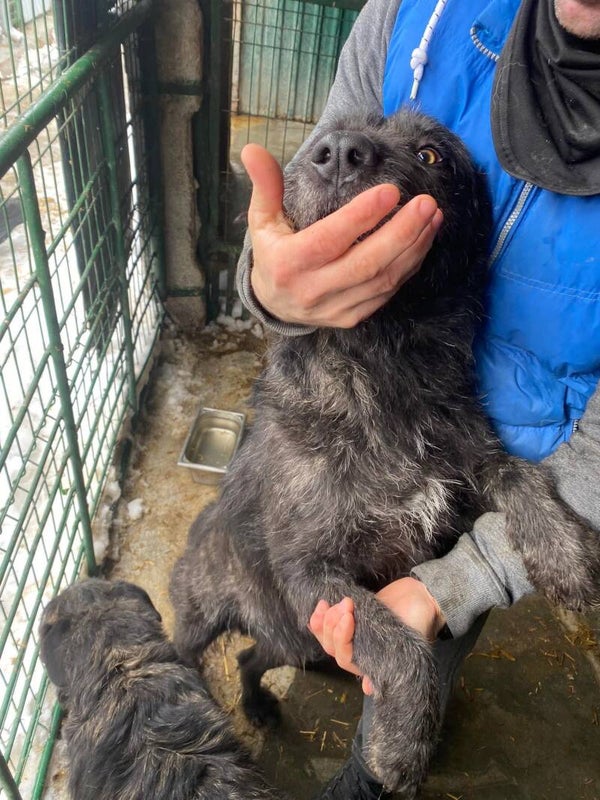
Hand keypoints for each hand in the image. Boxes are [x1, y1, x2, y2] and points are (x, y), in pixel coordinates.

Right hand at [241, 143, 442, 327]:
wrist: (275, 305)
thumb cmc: (273, 254)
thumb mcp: (261, 221)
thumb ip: (264, 186)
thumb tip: (252, 149)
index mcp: (288, 264)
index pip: (330, 239)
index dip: (361, 217)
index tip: (391, 191)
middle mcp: (313, 290)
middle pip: (366, 264)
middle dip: (401, 233)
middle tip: (427, 203)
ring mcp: (336, 307)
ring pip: (383, 280)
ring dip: (413, 248)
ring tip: (433, 217)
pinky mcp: (352, 316)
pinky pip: (387, 292)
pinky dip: (409, 266)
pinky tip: (423, 240)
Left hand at [308, 578, 445, 694]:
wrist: (422, 597)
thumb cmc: (419, 620)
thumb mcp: (412, 640)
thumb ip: (394, 659)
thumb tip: (367, 689)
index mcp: (372, 663)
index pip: (345, 658)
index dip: (341, 638)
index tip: (349, 616)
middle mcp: (360, 653)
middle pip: (332, 648)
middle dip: (333, 626)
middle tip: (345, 606)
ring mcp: (353, 636)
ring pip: (327, 637)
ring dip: (327, 619)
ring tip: (339, 602)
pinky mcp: (350, 621)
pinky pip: (327, 624)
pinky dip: (321, 616)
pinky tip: (322, 604)